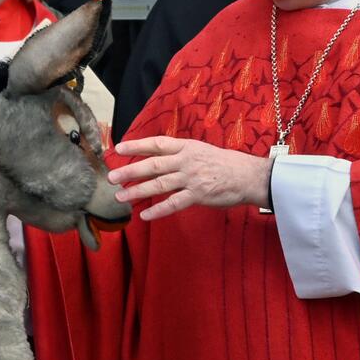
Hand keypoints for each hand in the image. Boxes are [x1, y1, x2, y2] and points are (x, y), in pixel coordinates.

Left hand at [109, 136, 273, 220]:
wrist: (248, 176)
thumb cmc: (224, 164)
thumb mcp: (201, 151)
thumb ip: (180, 154)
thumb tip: (157, 159)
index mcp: (186, 147)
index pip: (157, 144)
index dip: (137, 145)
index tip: (118, 148)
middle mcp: (186, 161)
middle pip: (153, 165)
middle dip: (130, 170)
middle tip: (111, 177)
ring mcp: (192, 178)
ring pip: (159, 184)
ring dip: (138, 191)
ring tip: (121, 196)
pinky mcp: (198, 195)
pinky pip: (174, 203)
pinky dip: (158, 209)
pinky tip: (144, 215)